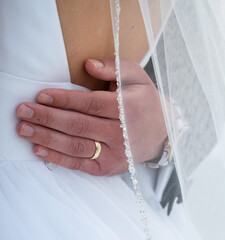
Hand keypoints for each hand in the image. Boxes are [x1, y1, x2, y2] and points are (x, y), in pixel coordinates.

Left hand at [16, 59, 166, 175]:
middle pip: (79, 125)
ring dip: (47, 138)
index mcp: (129, 108)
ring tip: (23, 129)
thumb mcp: (138, 78)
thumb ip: (115, 68)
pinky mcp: (109, 167)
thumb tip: (88, 65)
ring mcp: (116, 153)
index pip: (91, 104)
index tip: (41, 95)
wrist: (162, 133)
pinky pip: (80, 164)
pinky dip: (58, 158)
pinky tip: (39, 149)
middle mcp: (122, 133)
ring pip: (76, 146)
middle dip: (48, 118)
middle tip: (23, 111)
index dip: (64, 100)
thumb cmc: (145, 102)